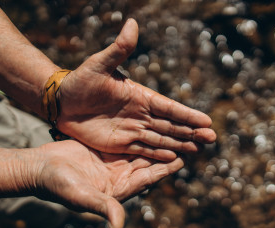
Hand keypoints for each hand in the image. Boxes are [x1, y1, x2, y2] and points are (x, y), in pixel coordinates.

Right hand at [34, 140, 183, 227]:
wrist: (40, 168)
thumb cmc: (58, 186)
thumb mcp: (81, 197)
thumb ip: (102, 207)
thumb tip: (119, 227)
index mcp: (118, 189)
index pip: (148, 178)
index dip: (165, 169)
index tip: (183, 159)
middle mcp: (120, 175)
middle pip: (149, 163)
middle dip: (167, 153)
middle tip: (187, 141)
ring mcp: (113, 162)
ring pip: (141, 150)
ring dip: (157, 142)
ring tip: (174, 130)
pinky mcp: (105, 149)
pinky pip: (128, 140)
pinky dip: (139, 134)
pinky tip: (150, 124)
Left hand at [57, 19, 215, 160]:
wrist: (62, 102)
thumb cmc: (80, 81)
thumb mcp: (99, 65)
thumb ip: (118, 49)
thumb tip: (132, 23)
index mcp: (140, 96)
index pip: (169, 107)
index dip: (187, 115)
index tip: (206, 121)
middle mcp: (140, 114)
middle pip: (171, 126)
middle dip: (191, 132)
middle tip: (212, 139)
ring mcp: (132, 129)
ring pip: (161, 139)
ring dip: (180, 144)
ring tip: (198, 150)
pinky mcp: (121, 143)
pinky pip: (144, 150)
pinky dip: (159, 154)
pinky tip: (174, 158)